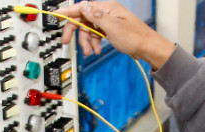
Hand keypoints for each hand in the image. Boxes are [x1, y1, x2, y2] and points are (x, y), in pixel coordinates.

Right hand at [55, 1, 174, 68]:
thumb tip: (83, 5)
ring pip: (89, 29)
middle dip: (76, 32)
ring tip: (90, 52)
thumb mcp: (113, 27)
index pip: (82, 7)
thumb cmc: (136, 38)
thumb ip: (96, 16)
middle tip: (66, 41)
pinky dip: (94, 43)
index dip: (68, 12)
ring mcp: (108, 21)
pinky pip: (96, 35)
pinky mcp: (110, 30)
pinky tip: (96, 50)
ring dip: (86, 42)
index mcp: (107, 8)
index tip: (56, 16)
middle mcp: (106, 13)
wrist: (148, 49)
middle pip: (83, 19)